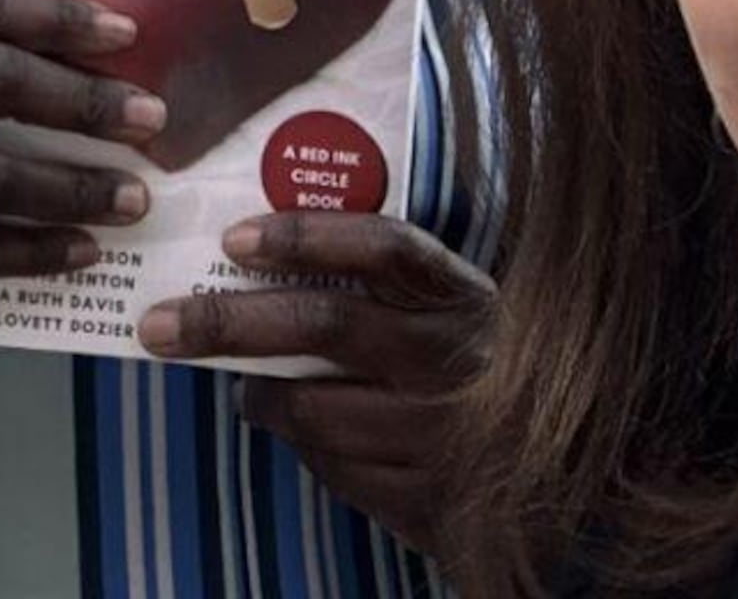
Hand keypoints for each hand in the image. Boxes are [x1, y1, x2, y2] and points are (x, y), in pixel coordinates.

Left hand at [134, 212, 494, 559]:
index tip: (236, 237)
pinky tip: (296, 430)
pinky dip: (303, 447)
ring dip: (257, 396)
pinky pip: (335, 470)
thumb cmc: (485, 370)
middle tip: (160, 324)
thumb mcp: (458, 314)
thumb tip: (260, 259)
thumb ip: (390, 288)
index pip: (383, 247)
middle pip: (323, 324)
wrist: (577, 472)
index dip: (306, 236)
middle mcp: (454, 360)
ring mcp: (444, 436)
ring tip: (238, 385)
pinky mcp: (430, 502)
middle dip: (226, 322)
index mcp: (464, 298)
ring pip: (312, 410)